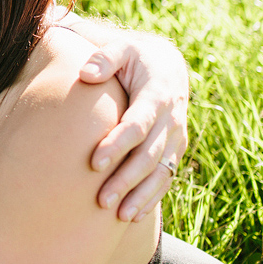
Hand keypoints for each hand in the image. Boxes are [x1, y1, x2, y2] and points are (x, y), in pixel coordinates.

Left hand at [79, 33, 188, 221]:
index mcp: (157, 95)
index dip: (117, 145)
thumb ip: (104, 58)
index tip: (94, 163)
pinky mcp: (175, 149)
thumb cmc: (135, 57)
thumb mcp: (121, 48)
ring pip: (160, 172)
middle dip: (126, 179)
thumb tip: (86, 74)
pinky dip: (152, 197)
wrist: (167, 65)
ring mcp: (176, 137)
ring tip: (118, 215)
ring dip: (140, 195)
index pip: (137, 125)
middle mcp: (171, 120)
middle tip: (101, 200)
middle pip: (148, 156)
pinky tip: (133, 214)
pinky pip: (166, 177)